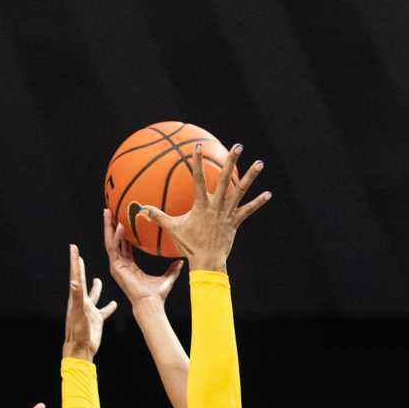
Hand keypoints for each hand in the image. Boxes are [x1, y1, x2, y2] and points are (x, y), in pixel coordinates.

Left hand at [60, 243, 119, 361]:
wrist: (80, 349)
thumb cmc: (77, 332)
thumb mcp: (79, 313)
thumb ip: (77, 296)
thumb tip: (74, 281)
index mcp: (77, 298)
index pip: (76, 275)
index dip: (75, 261)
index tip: (73, 248)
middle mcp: (82, 302)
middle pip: (81, 280)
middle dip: (80, 268)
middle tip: (78, 256)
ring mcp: (89, 310)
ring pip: (93, 295)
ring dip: (95, 287)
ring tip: (98, 279)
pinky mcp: (96, 319)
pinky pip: (104, 311)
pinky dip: (109, 307)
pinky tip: (114, 304)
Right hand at [103, 208, 181, 304]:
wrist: (151, 303)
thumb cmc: (157, 294)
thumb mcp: (168, 277)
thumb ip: (173, 269)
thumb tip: (181, 261)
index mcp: (130, 265)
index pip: (124, 245)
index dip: (123, 233)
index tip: (122, 220)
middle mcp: (121, 264)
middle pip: (114, 240)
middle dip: (111, 225)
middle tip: (109, 210)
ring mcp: (117, 266)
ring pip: (110, 241)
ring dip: (108, 227)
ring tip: (107, 212)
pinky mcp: (116, 267)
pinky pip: (114, 248)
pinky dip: (116, 237)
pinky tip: (119, 226)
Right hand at [139, 143, 270, 271]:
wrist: (207, 262)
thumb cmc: (189, 245)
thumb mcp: (172, 229)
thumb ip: (158, 216)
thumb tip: (140, 208)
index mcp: (201, 205)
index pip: (198, 178)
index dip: (197, 162)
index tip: (197, 146)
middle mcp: (217, 205)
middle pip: (225, 179)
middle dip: (231, 161)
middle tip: (238, 146)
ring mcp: (228, 213)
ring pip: (241, 191)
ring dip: (251, 176)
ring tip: (259, 163)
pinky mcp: (235, 222)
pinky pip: (249, 210)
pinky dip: (258, 202)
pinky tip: (269, 194)